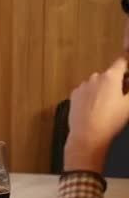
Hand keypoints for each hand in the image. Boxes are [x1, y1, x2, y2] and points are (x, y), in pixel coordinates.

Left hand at [65, 57, 128, 171]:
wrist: (87, 135)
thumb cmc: (111, 120)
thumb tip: (128, 82)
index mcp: (111, 76)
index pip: (121, 61)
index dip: (126, 63)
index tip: (128, 66)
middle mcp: (95, 77)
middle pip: (109, 75)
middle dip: (116, 82)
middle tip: (120, 97)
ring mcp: (82, 86)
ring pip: (96, 84)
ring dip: (102, 90)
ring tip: (105, 107)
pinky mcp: (73, 95)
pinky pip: (86, 91)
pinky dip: (90, 96)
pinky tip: (93, 109)